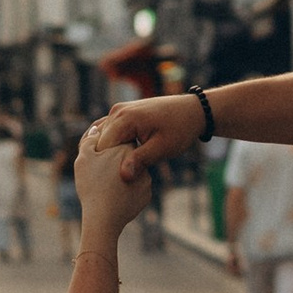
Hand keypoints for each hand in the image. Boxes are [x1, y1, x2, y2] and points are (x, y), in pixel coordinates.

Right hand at [73, 135, 152, 241]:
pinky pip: (137, 188)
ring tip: (108, 185)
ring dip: (125, 174)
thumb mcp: (84, 158)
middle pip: (128, 155)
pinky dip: (128, 190)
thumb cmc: (92, 185)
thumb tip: (96, 129)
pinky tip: (117, 195)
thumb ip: (89, 140)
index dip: (109, 145)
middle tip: (102, 170)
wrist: (103, 217)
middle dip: (117, 159)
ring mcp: (146, 179)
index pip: (121, 138)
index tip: (100, 155)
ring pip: (134, 172)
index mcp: (127, 147)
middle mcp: (141, 160)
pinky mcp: (146, 195)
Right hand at [82, 96, 197, 179]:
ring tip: (117, 172)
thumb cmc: (180, 129)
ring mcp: (119, 111)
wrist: (192, 111)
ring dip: (108, 154)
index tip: (113, 181)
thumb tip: (123, 176)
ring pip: (103, 137)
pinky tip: (118, 160)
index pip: (102, 147)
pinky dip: (112, 145)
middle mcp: (117, 111)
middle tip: (116, 179)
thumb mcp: (162, 148)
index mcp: (125, 119)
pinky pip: (110, 132)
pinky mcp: (122, 114)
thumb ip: (141, 160)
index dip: (105, 166)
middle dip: (105, 161)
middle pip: (100, 142)